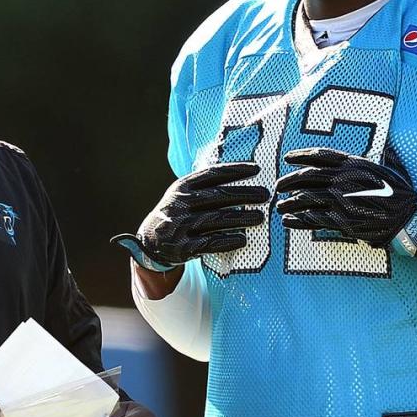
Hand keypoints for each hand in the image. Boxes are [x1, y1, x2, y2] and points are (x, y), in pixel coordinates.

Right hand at [112, 162, 269, 270]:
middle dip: (244, 194)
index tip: (257, 169)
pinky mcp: (183, 247)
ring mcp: (180, 225)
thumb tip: (242, 173)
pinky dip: (227, 241)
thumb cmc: (177, 213)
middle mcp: (180, 204)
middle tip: (266, 195)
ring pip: (216, 219)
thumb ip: (204, 185)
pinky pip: (209, 244)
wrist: (150, 242)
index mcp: (182, 187)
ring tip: (260, 217)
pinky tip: (243, 239)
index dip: (235, 170)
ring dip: (241, 218)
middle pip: (217, 196)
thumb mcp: (183, 194)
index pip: (212, 174)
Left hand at [276, 147, 416, 252]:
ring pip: (306, 198)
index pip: (320, 155)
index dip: (300, 155)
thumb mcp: (389, 168)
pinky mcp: (342, 220)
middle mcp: (344, 179)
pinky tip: (288, 222)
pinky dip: (298, 221)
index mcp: (353, 164)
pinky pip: (313, 219)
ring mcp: (341, 199)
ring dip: (289, 203)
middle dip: (289, 180)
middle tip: (278, 186)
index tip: (287, 158)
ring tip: (279, 206)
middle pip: (307, 176)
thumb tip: (388, 147)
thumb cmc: (401, 193)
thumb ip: (380, 157)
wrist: (409, 219)